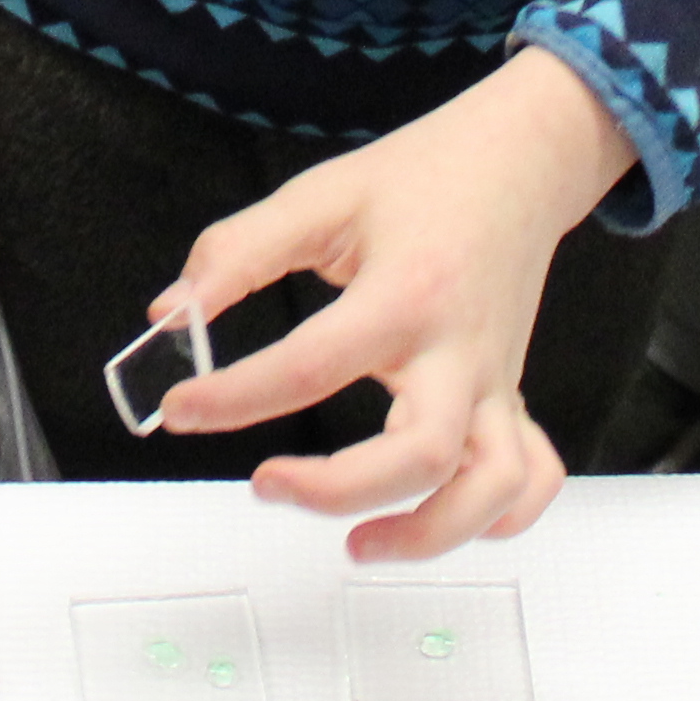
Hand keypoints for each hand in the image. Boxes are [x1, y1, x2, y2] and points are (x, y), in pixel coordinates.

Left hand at [146, 48, 635, 561]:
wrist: (520, 157)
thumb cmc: (423, 176)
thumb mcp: (321, 197)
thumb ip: (237, 253)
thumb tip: (171, 313)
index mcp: (404, 294)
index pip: (309, 365)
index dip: (233, 399)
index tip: (179, 409)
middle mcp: (459, 350)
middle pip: (420, 455)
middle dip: (338, 491)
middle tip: (266, 482)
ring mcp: (495, 381)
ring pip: (490, 488)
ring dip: (429, 532)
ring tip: (359, 543)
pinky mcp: (512, 396)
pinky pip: (529, 478)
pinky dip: (500, 518)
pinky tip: (440, 519)